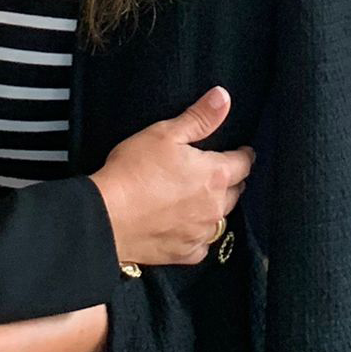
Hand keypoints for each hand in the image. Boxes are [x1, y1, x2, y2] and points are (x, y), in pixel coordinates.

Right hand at [90, 87, 254, 266]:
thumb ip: (199, 117)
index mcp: (216, 175)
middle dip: (230, 181)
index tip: (241, 152)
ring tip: (201, 199)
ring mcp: (201, 233)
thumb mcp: (165, 134)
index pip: (244, 163)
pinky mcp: (185, 254)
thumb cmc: (134, 170)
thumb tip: (224, 97)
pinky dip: (198, 235)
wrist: (106, 217)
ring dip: (215, 208)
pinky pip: (201, 244)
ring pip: (220, 219)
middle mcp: (216, 207)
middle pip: (236, 192)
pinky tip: (187, 227)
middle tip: (217, 173)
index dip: (243, 155)